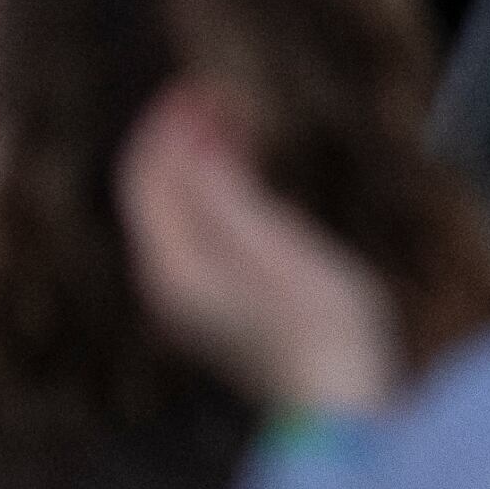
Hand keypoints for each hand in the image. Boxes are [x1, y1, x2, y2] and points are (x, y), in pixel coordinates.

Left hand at [121, 82, 401, 418]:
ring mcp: (194, 297)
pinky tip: (250, 173)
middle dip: (180, 137)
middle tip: (222, 92)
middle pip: (155, 192)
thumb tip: (195, 145)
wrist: (342, 405)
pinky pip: (201, 228)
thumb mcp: (277, 247)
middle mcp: (170, 283)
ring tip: (238, 120)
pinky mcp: (222, 304)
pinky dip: (216, 190)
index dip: (168, 124)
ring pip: (177, 208)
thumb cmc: (319, 326)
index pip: (147, 177)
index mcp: (174, 267)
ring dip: (200, 160)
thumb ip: (229, 196)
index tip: (203, 83)